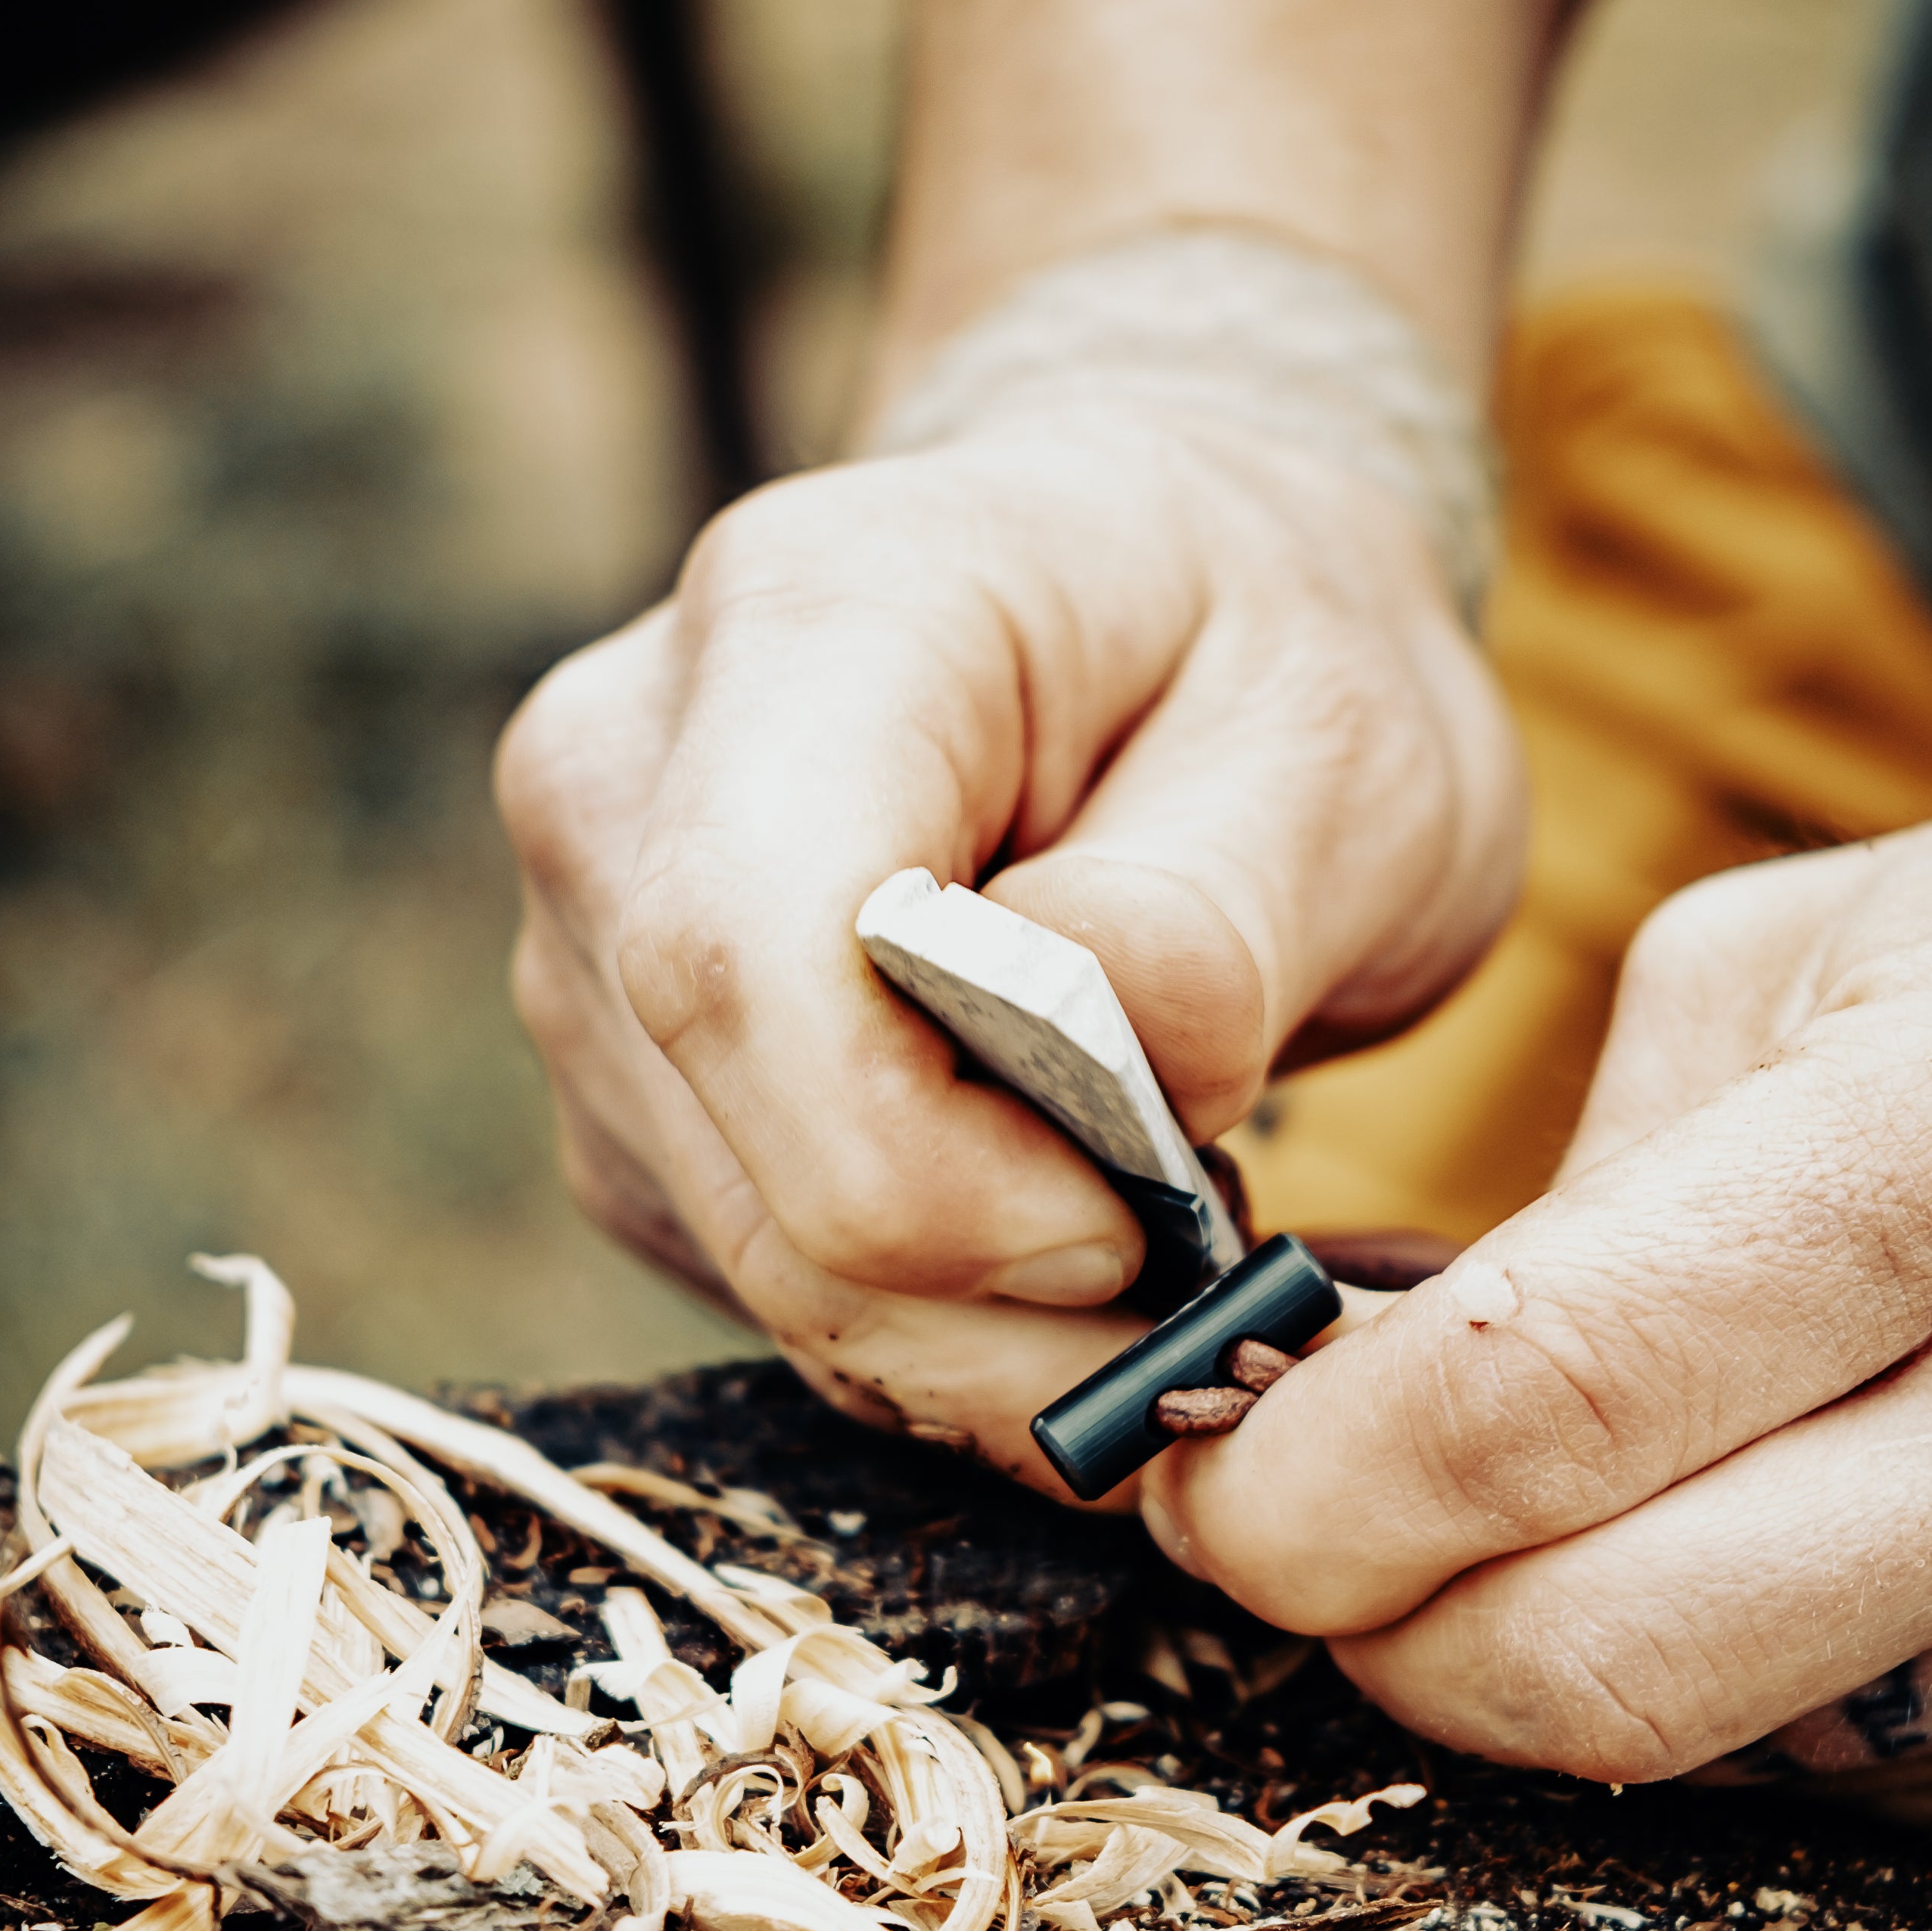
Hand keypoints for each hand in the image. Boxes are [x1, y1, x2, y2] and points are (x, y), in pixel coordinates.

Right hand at [494, 405, 1523, 1480]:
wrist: (1173, 607)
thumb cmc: (1260, 656)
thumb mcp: (1341, 747)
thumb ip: (1220, 917)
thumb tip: (1106, 1065)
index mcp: (805, 622)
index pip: (739, 955)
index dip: (922, 1170)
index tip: (1130, 1219)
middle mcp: (628, 774)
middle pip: (737, 1150)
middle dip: (990, 1295)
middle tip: (1207, 1273)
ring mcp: (590, 934)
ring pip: (744, 1253)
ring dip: (978, 1323)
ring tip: (1153, 1204)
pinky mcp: (623, 1080)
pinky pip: (752, 1278)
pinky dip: (932, 1315)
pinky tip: (1057, 1206)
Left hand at [1150, 795, 1931, 1848]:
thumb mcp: (1810, 949)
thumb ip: (1564, 1194)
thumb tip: (1322, 1412)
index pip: (1542, 1407)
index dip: (1305, 1488)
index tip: (1208, 1489)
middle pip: (1603, 1668)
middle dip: (1380, 1639)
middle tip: (1317, 1554)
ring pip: (1727, 1766)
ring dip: (1583, 1673)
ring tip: (1596, 1517)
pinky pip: (1890, 1818)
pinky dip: (1784, 1711)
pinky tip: (1826, 1565)